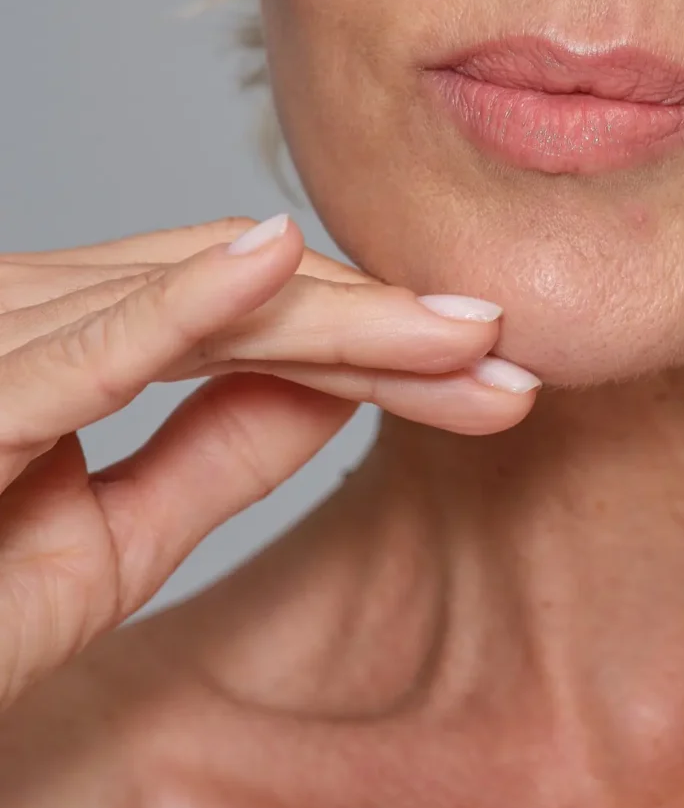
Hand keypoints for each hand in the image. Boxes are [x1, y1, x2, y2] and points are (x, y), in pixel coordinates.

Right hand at [0, 214, 537, 712]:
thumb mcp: (103, 545)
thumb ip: (213, 456)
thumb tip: (339, 392)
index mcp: (67, 334)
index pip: (249, 315)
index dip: (377, 336)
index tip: (496, 372)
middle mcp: (31, 312)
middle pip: (245, 300)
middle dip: (387, 327)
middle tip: (513, 351)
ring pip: (195, 308)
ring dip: (341, 320)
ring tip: (462, 331)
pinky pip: (81, 350)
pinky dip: (181, 303)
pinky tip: (276, 262)